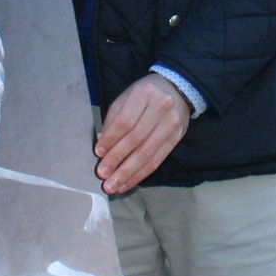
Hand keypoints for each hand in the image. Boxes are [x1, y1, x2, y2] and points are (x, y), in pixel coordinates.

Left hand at [95, 74, 190, 195]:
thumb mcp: (126, 97)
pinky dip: (140, 174)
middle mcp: (160, 108)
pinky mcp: (176, 139)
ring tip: (114, 185)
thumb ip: (113, 119)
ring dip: (128, 173)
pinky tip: (128, 183)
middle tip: (103, 174)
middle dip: (117, 159)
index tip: (98, 153)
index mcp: (144, 94)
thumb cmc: (145, 94)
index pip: (125, 121)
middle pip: (136, 139)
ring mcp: (171, 124)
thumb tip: (102, 145)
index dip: (111, 139)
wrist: (177, 89)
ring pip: (147, 153)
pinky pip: (157, 160)